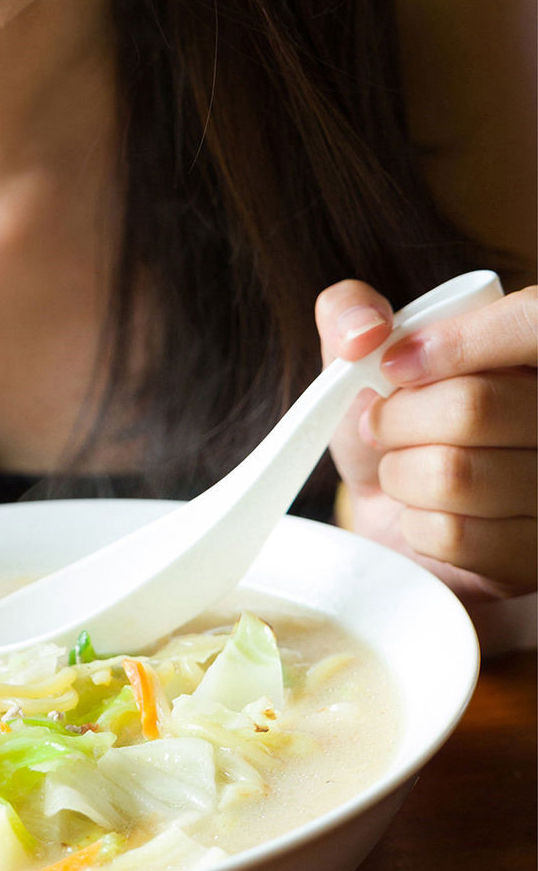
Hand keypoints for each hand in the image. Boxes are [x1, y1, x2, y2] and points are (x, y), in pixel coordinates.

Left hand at [318, 279, 536, 599]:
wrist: (391, 515)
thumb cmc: (391, 426)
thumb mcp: (361, 359)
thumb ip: (350, 313)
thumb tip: (365, 329)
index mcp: (529, 352)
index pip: (531, 321)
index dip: (457, 342)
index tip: (393, 367)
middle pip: (473, 407)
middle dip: (397, 420)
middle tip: (385, 427)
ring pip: (455, 474)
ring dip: (400, 474)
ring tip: (407, 471)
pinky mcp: (532, 557)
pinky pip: (453, 534)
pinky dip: (415, 524)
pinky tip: (427, 515)